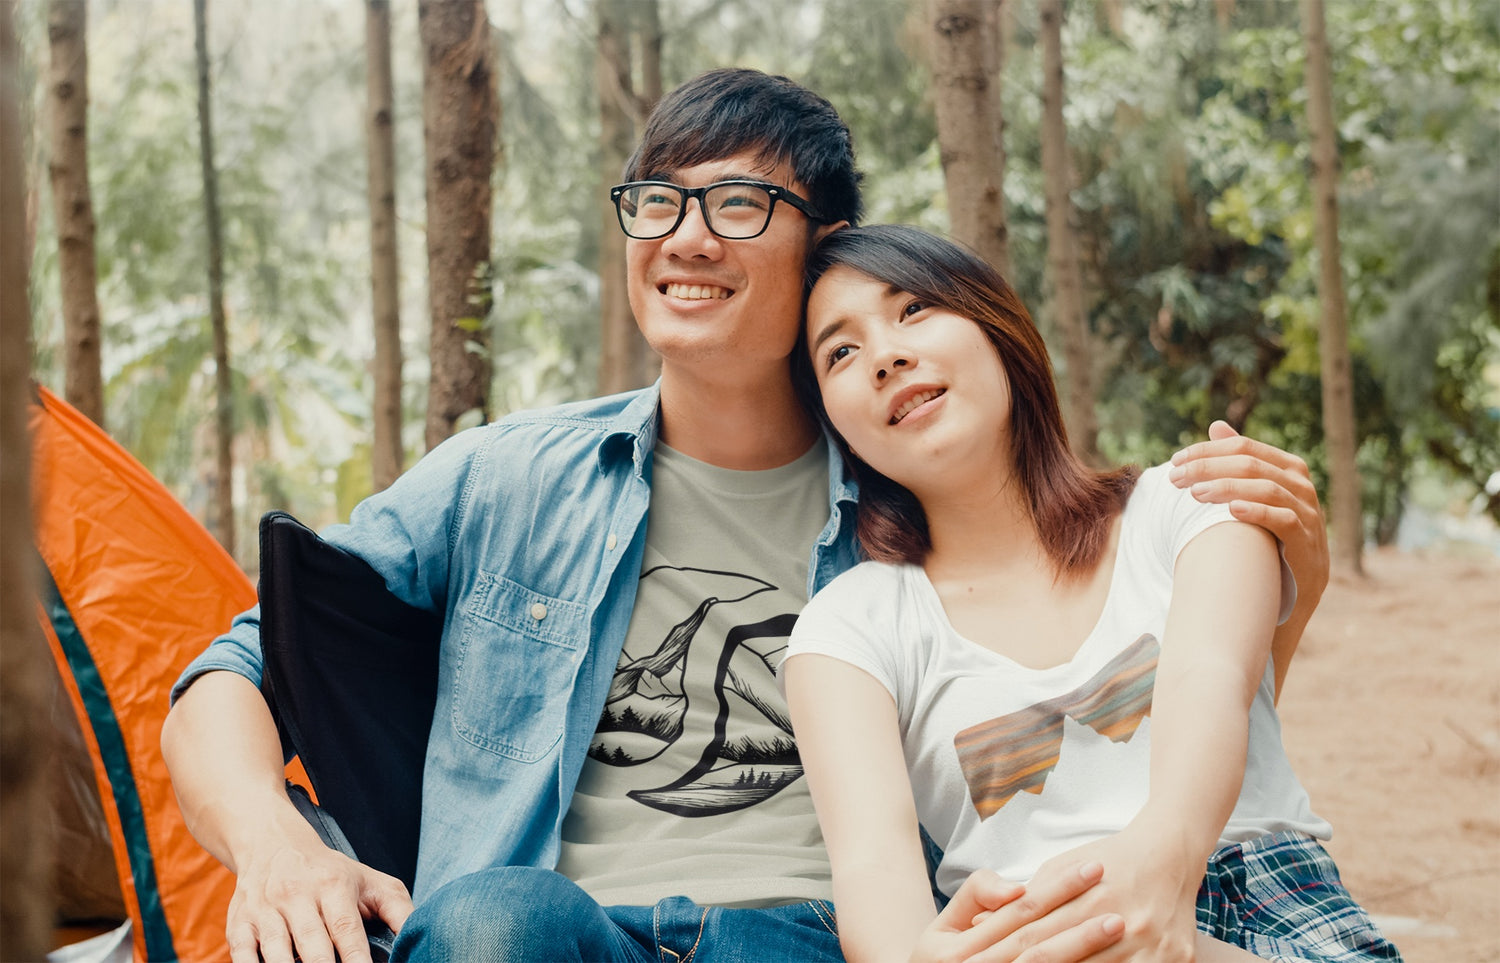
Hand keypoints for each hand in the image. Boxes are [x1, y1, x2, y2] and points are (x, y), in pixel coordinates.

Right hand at [225, 821, 412, 962]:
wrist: (272, 845)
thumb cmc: (329, 871)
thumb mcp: (371, 882)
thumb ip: (398, 912)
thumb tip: (420, 939)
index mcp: (333, 885)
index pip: (345, 929)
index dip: (356, 959)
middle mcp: (297, 895)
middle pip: (312, 946)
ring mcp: (265, 910)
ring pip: (276, 953)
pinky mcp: (239, 924)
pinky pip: (243, 956)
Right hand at [911, 862, 1123, 962]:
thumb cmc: (941, 960)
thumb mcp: (947, 925)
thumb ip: (977, 895)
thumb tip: (1017, 888)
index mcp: (960, 948)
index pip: (1019, 910)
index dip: (1056, 888)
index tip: (1090, 868)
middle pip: (1037, 939)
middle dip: (1078, 915)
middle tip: (1115, 892)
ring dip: (1082, 945)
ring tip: (1116, 924)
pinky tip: (1105, 961)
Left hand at [1020, 823, 1201, 961]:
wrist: (1169, 853)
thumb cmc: (1107, 860)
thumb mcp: (1059, 868)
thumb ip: (1027, 899)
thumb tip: (981, 921)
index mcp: (1089, 901)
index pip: (1038, 938)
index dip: (1012, 954)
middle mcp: (1122, 924)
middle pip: (1067, 958)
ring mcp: (1152, 945)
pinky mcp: (1177, 958)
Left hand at [1170, 420, 1328, 613]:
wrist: (1295, 592)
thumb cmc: (1269, 538)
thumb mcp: (1255, 497)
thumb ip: (1240, 463)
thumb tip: (1216, 426)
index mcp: (1288, 468)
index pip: (1244, 448)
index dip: (1208, 451)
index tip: (1175, 460)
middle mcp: (1301, 486)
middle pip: (1251, 464)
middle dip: (1208, 467)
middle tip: (1175, 477)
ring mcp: (1308, 514)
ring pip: (1267, 488)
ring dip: (1226, 487)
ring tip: (1194, 493)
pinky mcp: (1307, 543)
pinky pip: (1285, 520)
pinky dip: (1258, 512)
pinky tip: (1231, 511)